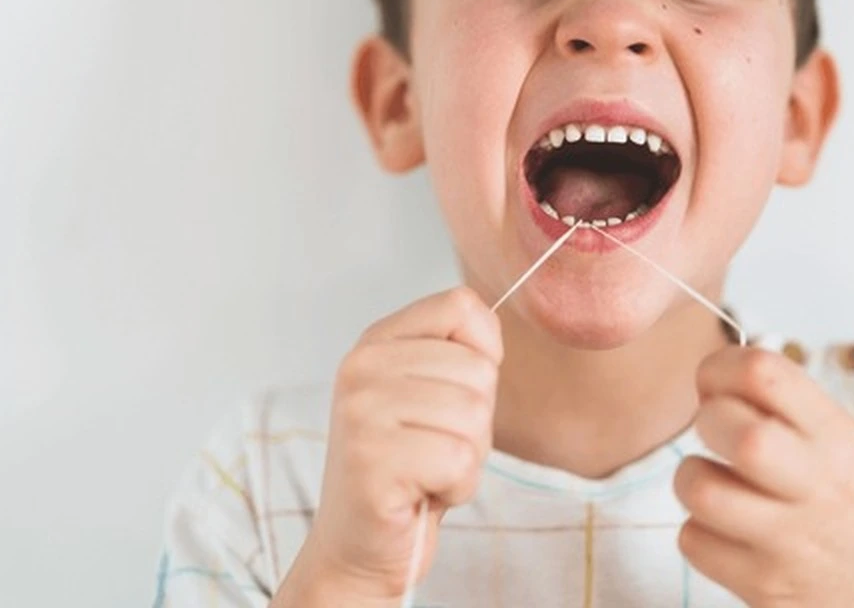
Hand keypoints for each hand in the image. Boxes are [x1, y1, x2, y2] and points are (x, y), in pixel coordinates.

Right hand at [285, 287, 501, 602]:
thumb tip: (493, 327)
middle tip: (433, 449)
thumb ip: (461, 353)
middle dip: (476, 422)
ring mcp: (361, 412)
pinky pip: (459, 460)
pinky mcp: (370, 460)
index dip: (483, 354)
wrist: (360, 548)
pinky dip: (457, 487)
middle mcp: (362, 367)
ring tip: (426, 471)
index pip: (461, 305)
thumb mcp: (435, 395)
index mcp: (377, 341)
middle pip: (478, 369)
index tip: (454, 395)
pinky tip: (421, 494)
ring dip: (468, 458)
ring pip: (474, 415)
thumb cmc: (410, 470)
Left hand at [673, 346, 853, 607]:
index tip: (714, 385)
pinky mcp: (763, 585)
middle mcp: (818, 484)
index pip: (764, 372)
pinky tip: (727, 534)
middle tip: (718, 438)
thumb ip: (790, 409)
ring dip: (692, 480)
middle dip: (705, 422)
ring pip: (699, 486)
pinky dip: (699, 534)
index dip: (719, 368)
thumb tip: (713, 377)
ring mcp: (789, 539)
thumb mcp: (848, 448)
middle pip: (730, 427)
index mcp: (838, 438)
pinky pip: (694, 541)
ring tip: (716, 486)